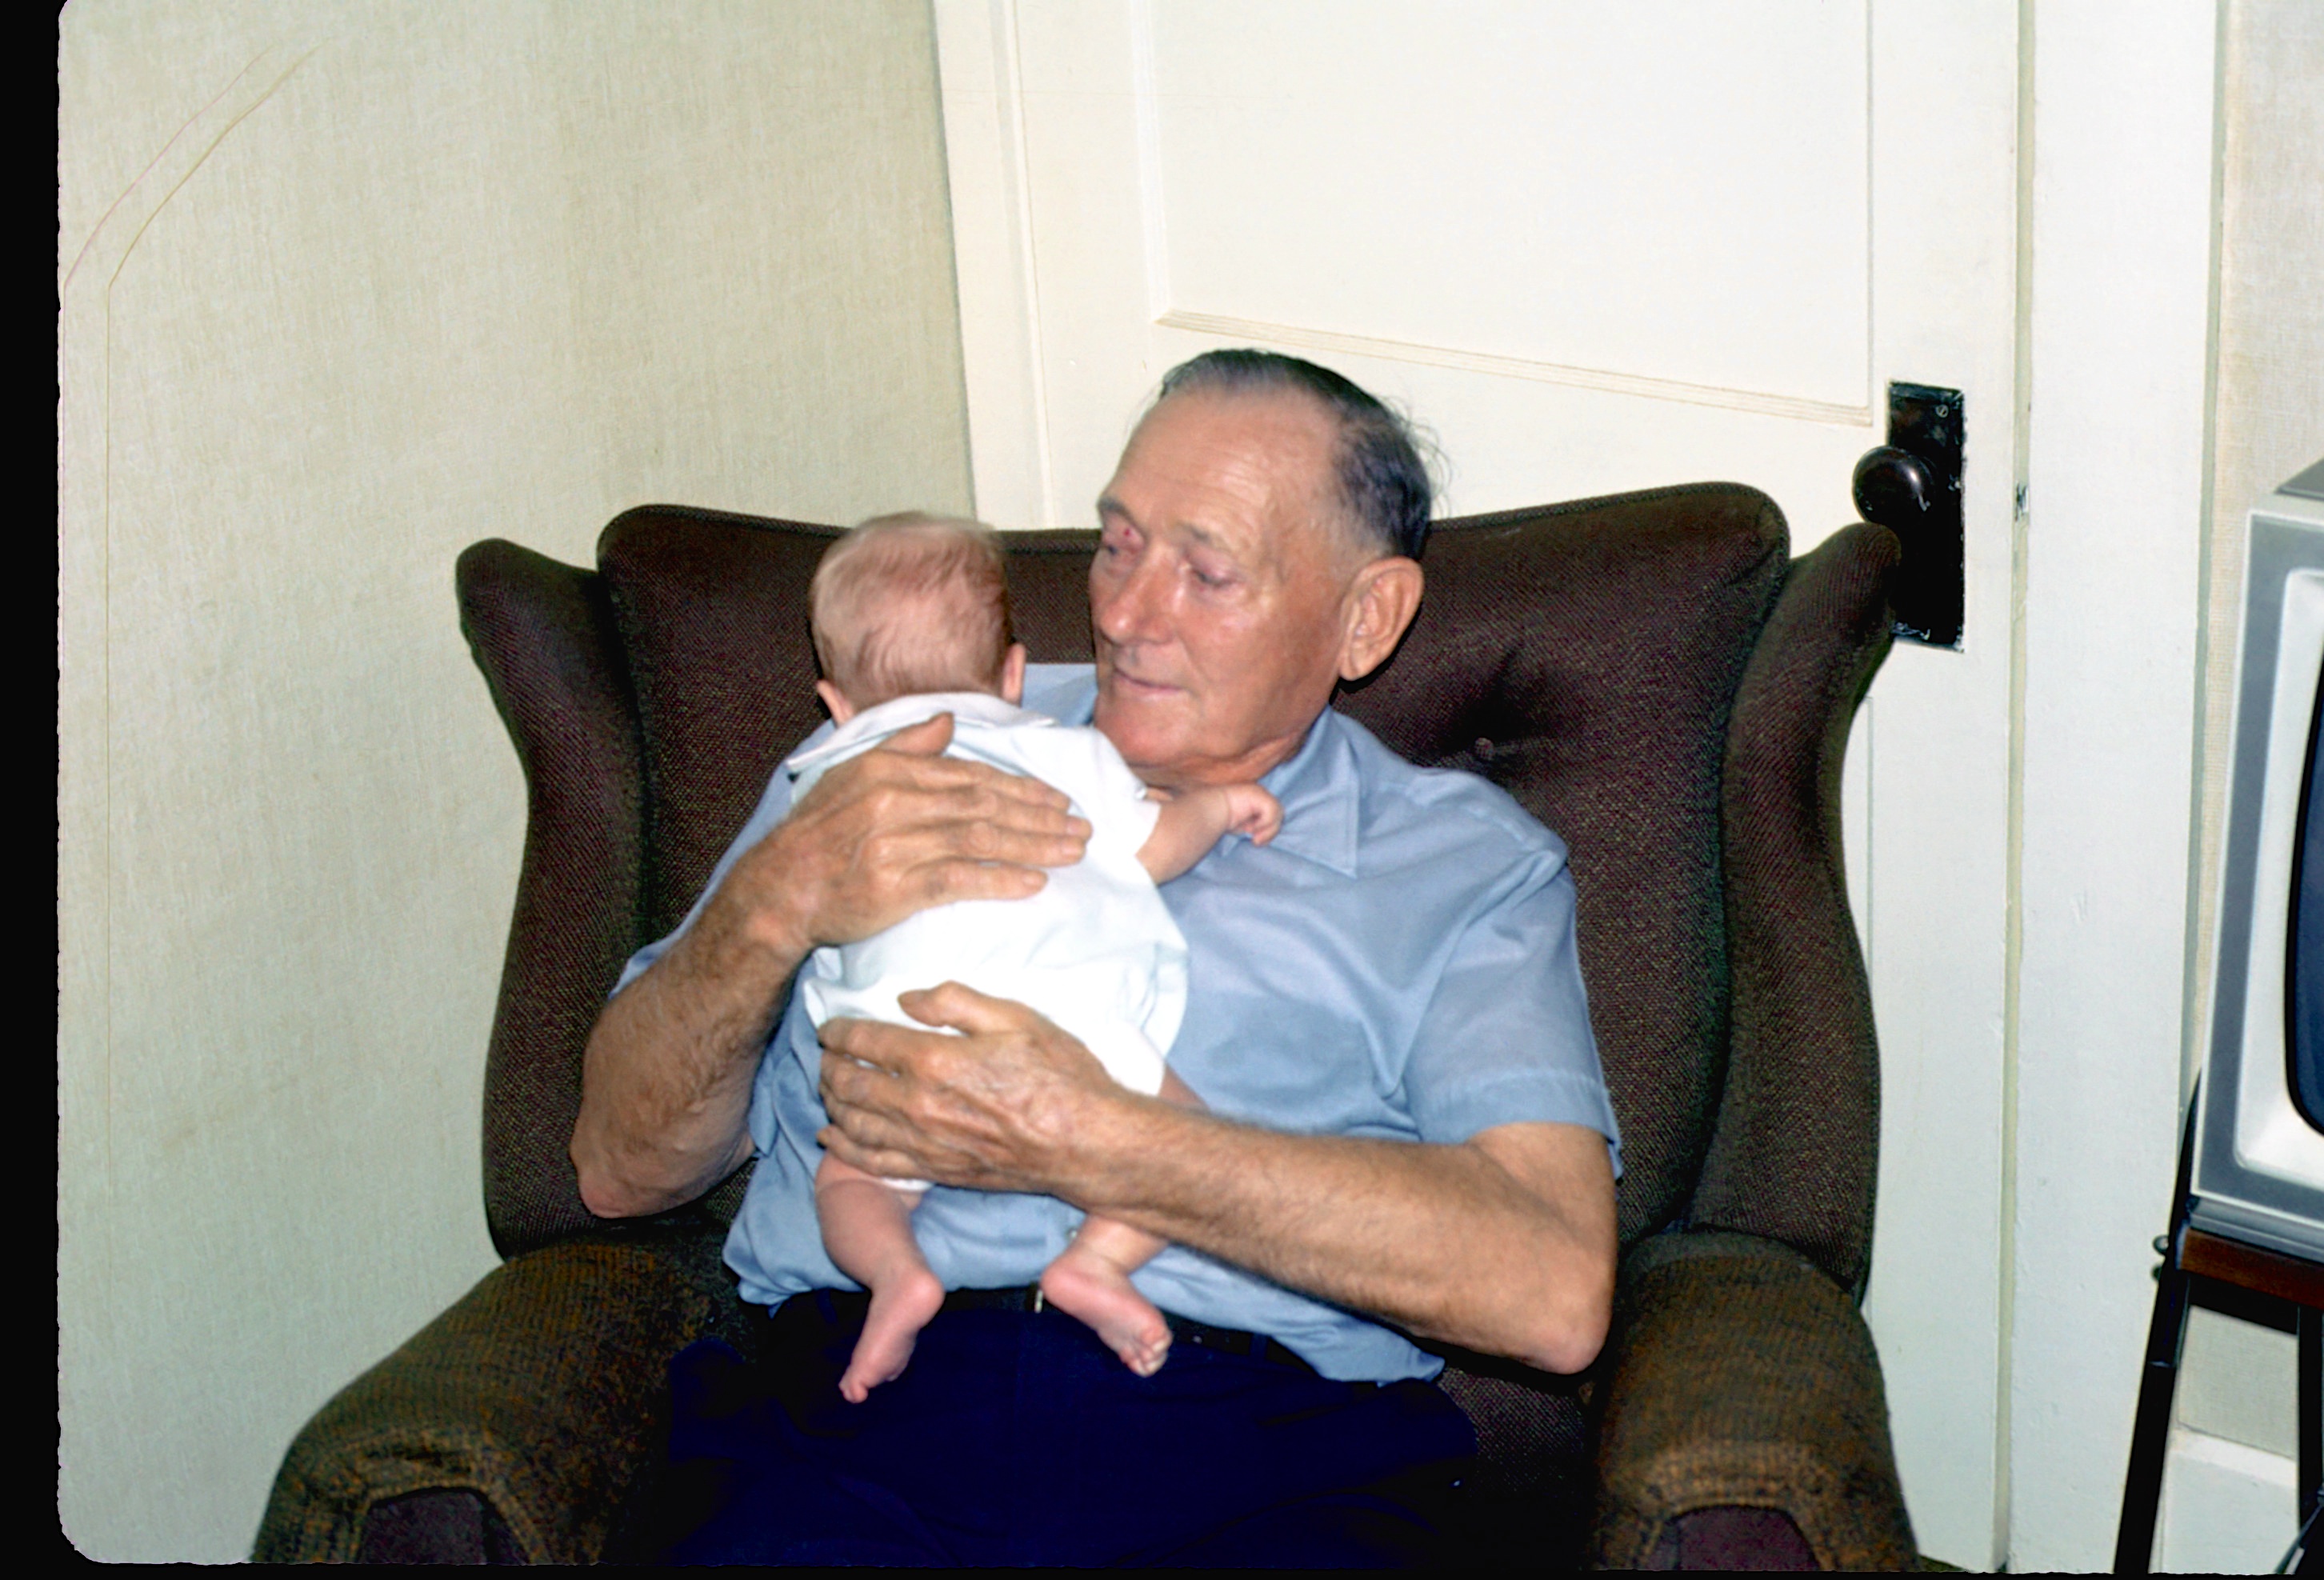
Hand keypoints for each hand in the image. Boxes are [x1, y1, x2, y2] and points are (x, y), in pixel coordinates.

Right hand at [713, 713, 1091, 959]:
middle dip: (1040, 817)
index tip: (1058, 799)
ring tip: (1071, 852)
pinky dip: (1000, 880)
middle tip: (1081, 827)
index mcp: (891, 769)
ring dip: (1033, 846)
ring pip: (980, 840)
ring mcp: (896, 844)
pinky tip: (1034, 883)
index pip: (971, 776)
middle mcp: (896, 801)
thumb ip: (906, 744)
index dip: (1020, 788)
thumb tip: (948, 719)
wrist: (779, 888)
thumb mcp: (852, 771)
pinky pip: (959, 880)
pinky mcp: (895, 887)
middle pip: (985, 806)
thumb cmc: (817, 831)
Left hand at [815, 982, 1121, 1191]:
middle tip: (824, 1055)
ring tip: (826, 1088)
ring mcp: (924, 1143)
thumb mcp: (1015, 1017)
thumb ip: (955, 1001)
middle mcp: (918, 1105)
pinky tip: (831, 1139)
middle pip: (852, 1084)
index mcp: (934, 1059)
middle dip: (830, 1066)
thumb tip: (906, 999)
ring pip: (856, 1123)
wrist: (1086, 1143)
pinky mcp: (936, 1171)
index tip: (830, 1026)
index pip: (867, 1042)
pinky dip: (846, 1149)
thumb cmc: (1059, 1075)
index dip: (841, 1032)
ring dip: (832, 1103)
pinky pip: (875, 1163)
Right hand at [1217, 782, 1280, 845]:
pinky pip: (1271, 810)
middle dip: (1269, 831)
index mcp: (1255, 800)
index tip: (1256, 841)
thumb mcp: (1241, 826)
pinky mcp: (1259, 794)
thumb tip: (1263, 836)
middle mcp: (1259, 794)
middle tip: (1255, 841)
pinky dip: (1264, 823)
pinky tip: (1250, 828)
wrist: (1208, 812)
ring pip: (1278, 813)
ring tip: (1254, 837)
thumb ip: (1254, 826)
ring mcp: (1260, 792)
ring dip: (1268, 829)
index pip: (1273, 816)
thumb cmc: (1219, 820)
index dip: (1268, 830)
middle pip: (1278, 815)